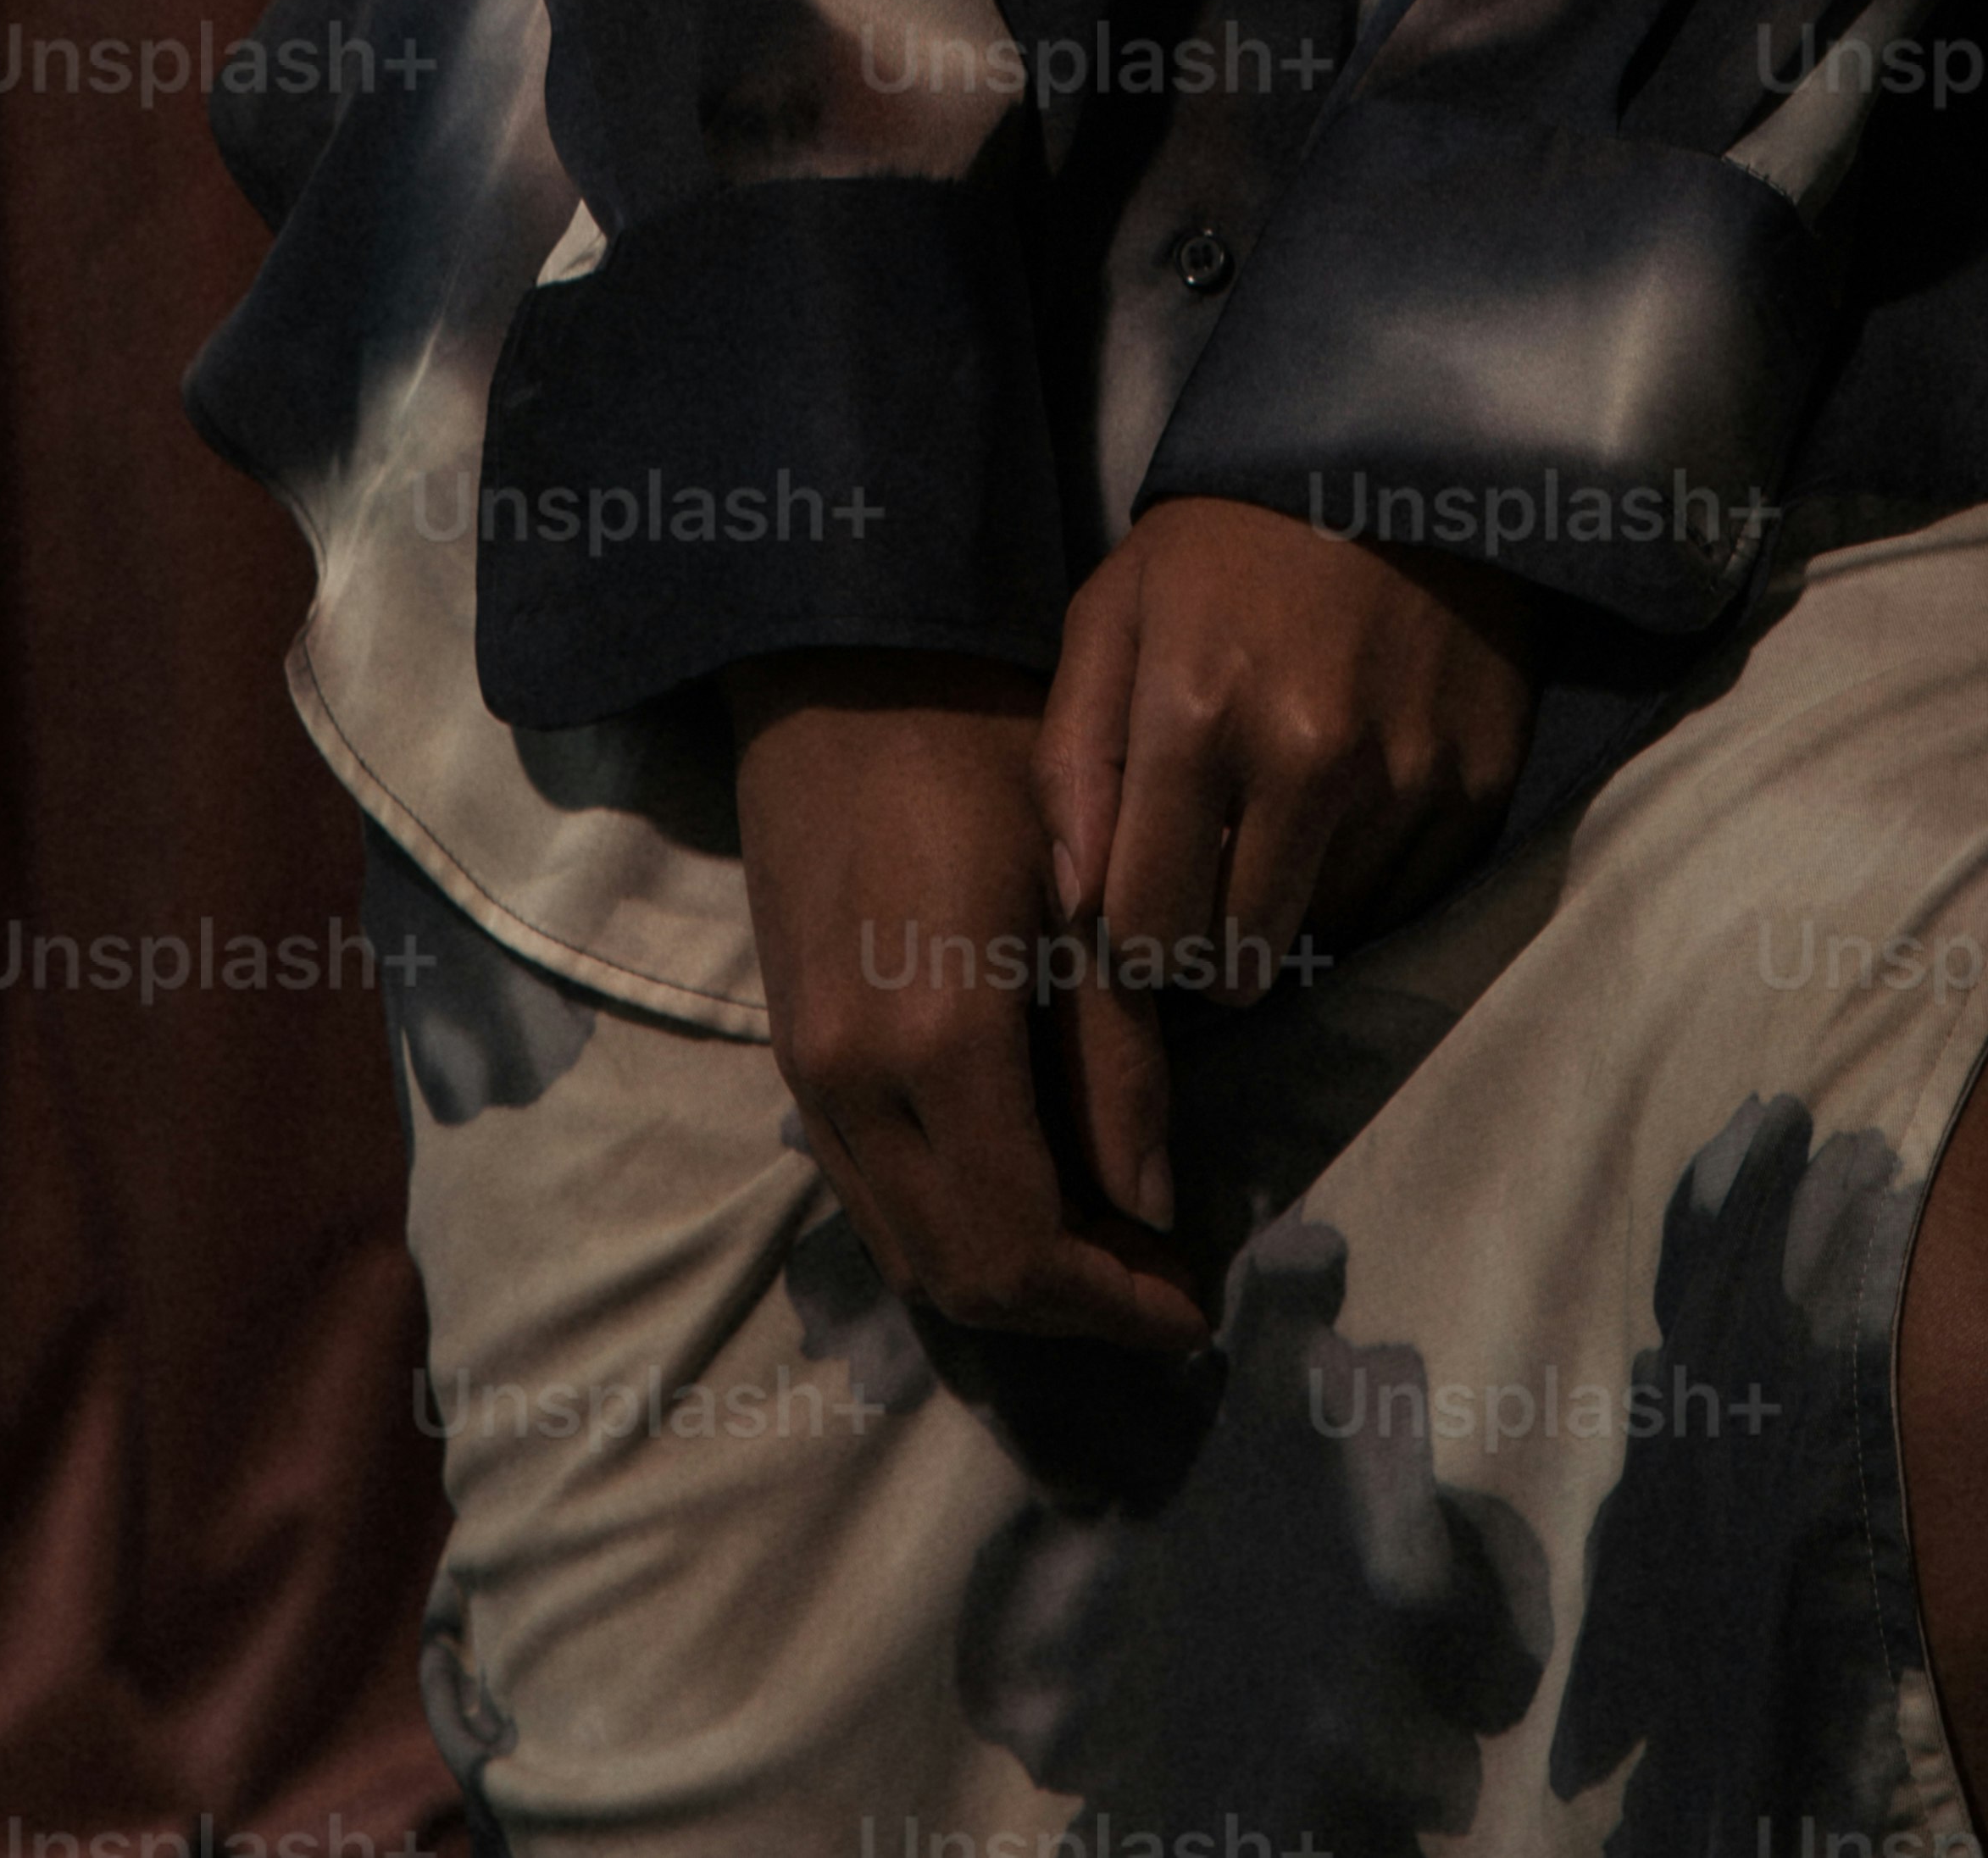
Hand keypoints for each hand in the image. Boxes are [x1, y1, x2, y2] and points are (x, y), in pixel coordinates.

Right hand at [723, 647, 1210, 1354]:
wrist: (840, 675)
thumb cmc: (984, 752)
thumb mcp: (1082, 894)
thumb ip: (1114, 1061)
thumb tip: (1151, 1205)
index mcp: (936, 1044)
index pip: (1022, 1249)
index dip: (1114, 1303)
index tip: (1194, 1305)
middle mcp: (852, 1088)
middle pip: (958, 1277)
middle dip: (1069, 1311)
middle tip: (1162, 1290)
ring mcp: (808, 1080)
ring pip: (907, 1250)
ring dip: (1009, 1279)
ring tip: (1109, 1253)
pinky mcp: (794, 1059)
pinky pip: (871, 1198)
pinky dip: (953, 1230)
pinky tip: (1028, 1193)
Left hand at [1033, 498, 1540, 1233]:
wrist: (1398, 462)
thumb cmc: (1229, 543)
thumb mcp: (1115, 610)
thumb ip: (1071, 761)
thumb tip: (1075, 907)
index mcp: (1196, 714)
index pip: (1147, 932)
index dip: (1134, 936)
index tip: (1143, 898)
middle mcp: (1308, 759)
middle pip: (1240, 965)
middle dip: (1212, 942)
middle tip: (1213, 872)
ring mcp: (1405, 777)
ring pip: (1325, 940)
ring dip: (1295, 905)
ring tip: (1285, 819)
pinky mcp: (1479, 785)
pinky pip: (1406, 906)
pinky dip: (1369, 880)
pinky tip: (1353, 806)